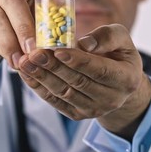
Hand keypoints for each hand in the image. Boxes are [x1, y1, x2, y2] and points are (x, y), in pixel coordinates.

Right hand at [0, 0, 56, 80]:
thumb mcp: (29, 18)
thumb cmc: (12, 23)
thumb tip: (58, 45)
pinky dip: (1, 50)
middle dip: (24, 25)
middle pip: (12, 0)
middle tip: (34, 47)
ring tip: (22, 60)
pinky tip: (12, 61)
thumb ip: (42, 23)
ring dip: (11, 42)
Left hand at [17, 24, 150, 139]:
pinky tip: (26, 73)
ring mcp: (93, 109)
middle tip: (35, 53)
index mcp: (126, 79)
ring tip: (25, 61)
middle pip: (77, 82)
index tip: (58, 50)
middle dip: (53, 67)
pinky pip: (55, 101)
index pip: (99, 70)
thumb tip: (84, 44)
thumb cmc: (118, 54)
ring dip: (41, 77)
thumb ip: (107, 36)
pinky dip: (38, 87)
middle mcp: (111, 99)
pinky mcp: (77, 114)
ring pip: (63, 93)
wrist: (119, 84)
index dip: (78, 61)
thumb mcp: (122, 39)